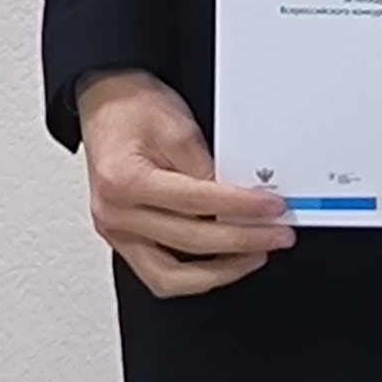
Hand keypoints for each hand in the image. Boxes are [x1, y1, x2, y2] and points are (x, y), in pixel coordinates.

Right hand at [78, 70, 292, 297]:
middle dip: (241, 241)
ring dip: (218, 273)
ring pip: (170, 278)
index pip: (196, 202)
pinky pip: (160, 275)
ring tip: (253, 256)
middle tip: (276, 235)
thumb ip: (207, 166)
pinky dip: (194, 275)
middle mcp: (116, 214)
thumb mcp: (177, 125)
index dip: (241, 207)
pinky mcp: (123, 240)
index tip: (272, 208)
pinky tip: (222, 263)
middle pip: (188, 242)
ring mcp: (116, 232)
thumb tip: (240, 197)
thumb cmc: (133, 108)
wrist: (105, 103)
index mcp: (126, 181)